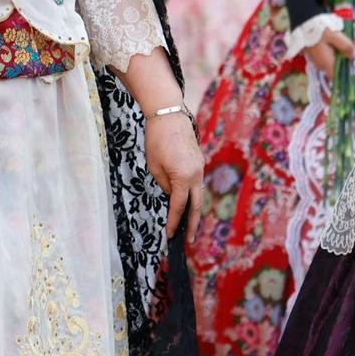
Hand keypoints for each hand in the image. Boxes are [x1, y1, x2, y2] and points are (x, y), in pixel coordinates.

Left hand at [146, 111, 203, 237]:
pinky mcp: (200, 161)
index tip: (170, 235)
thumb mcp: (154, 166)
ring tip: (187, 225)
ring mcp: (200, 167)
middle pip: (197, 206)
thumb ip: (164, 184)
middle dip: (193, 224)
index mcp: (183, 177)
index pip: (179, 207)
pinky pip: (197, 182)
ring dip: (193, 210)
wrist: (169, 114)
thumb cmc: (157, 139)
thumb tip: (172, 194)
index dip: (174, 222)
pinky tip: (186, 201)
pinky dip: (192, 194)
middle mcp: (197, 174)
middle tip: (189, 240)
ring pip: (199, 194)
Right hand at [304, 28, 354, 76]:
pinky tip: (338, 44)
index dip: (350, 79)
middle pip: (337, 70)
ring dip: (341, 58)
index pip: (339, 77)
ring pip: (333, 63)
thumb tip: (354, 56)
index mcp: (326, 63)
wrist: (303, 22)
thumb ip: (346, 47)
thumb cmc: (319, 29)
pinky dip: (335, 54)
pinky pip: (328, 59)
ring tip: (347, 45)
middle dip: (347, 64)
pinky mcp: (315, 55)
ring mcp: (317, 60)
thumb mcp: (335, 36)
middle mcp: (321, 65)